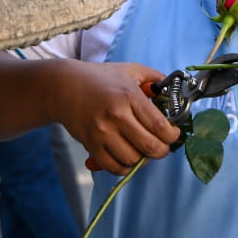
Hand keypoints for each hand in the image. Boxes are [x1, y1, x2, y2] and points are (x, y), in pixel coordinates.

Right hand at [53, 59, 179, 174]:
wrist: (63, 86)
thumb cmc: (98, 77)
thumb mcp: (129, 70)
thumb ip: (154, 78)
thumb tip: (173, 91)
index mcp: (129, 96)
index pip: (160, 126)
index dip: (172, 135)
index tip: (172, 133)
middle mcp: (116, 116)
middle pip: (151, 147)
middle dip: (162, 150)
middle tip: (161, 145)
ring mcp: (102, 132)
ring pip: (133, 160)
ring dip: (142, 159)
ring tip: (141, 149)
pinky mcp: (91, 144)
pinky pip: (114, 167)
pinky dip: (124, 167)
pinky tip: (126, 157)